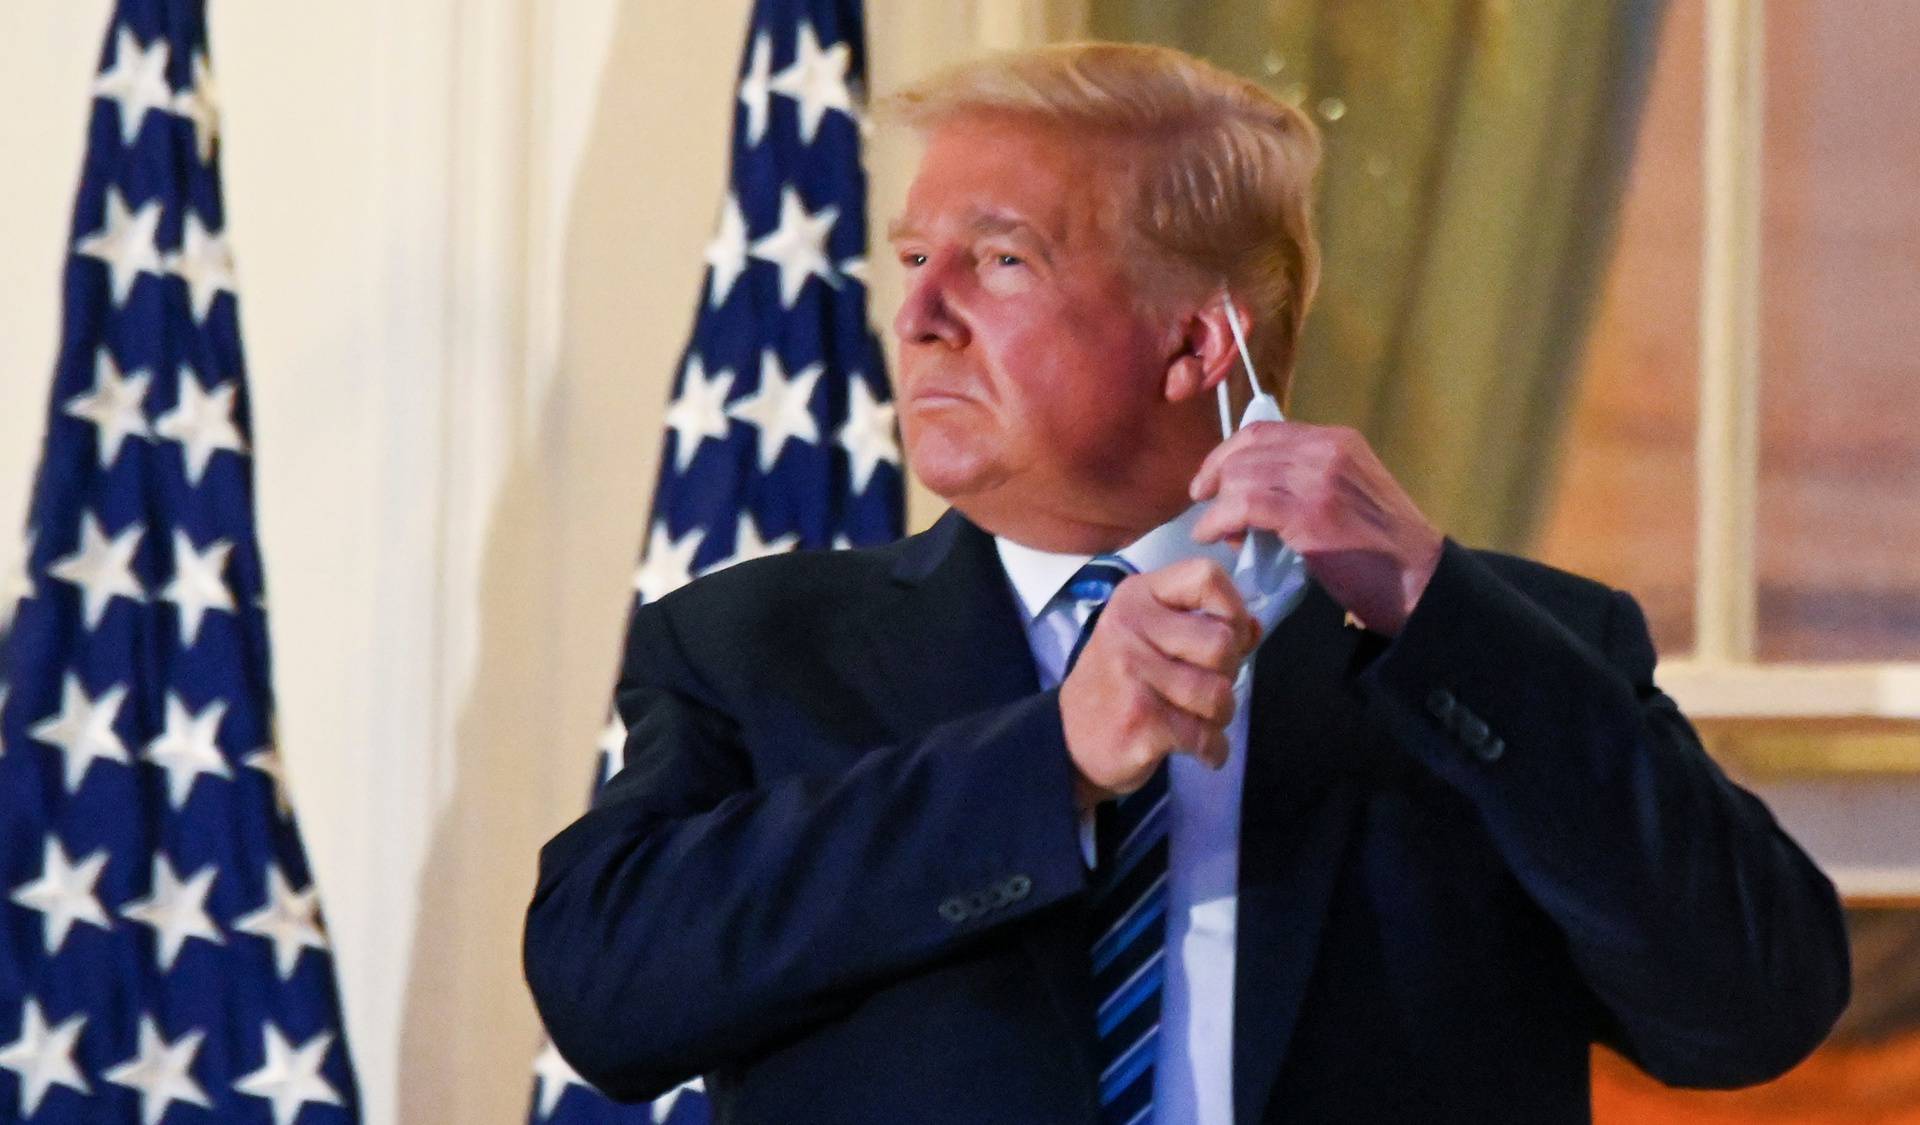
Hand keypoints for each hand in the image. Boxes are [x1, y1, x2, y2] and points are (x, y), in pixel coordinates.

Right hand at [1058, 559, 1260, 809]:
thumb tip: (1255, 626)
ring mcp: (1132, 674)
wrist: (1067, 741)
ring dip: (1220, 716)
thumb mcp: (1150, 637)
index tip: (1228, 635)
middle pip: (1222, 643)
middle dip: (1228, 674)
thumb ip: (1204, 625)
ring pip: (1219, 693)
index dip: (1232, 608)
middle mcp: (1129, 627)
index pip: (1206, 576)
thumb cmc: (1119, 683)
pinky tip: (1200, 749)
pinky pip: (1206, 735)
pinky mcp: (1140, 720)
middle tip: (1204, 688)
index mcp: (1136, 597)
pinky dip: (1214, 750)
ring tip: (1198, 719)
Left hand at [1188, 422, 1442, 635]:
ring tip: (1214, 531)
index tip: (1210, 480)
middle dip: (1216, 478)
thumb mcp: (1345, 496)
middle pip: (1246, 450)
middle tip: (1204, 507)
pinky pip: (1244, 506)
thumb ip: (1303, 483)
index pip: (1263, 431)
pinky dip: (1218, 521)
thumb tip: (1247, 494)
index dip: (1227, 453)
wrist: (1419, 581)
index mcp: (1337, 440)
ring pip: (1241, 476)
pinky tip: (1213, 536)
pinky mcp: (1311, 514)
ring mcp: (1320, 479)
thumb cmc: (1380, 550)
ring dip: (1216, 505)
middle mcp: (1328, 450)